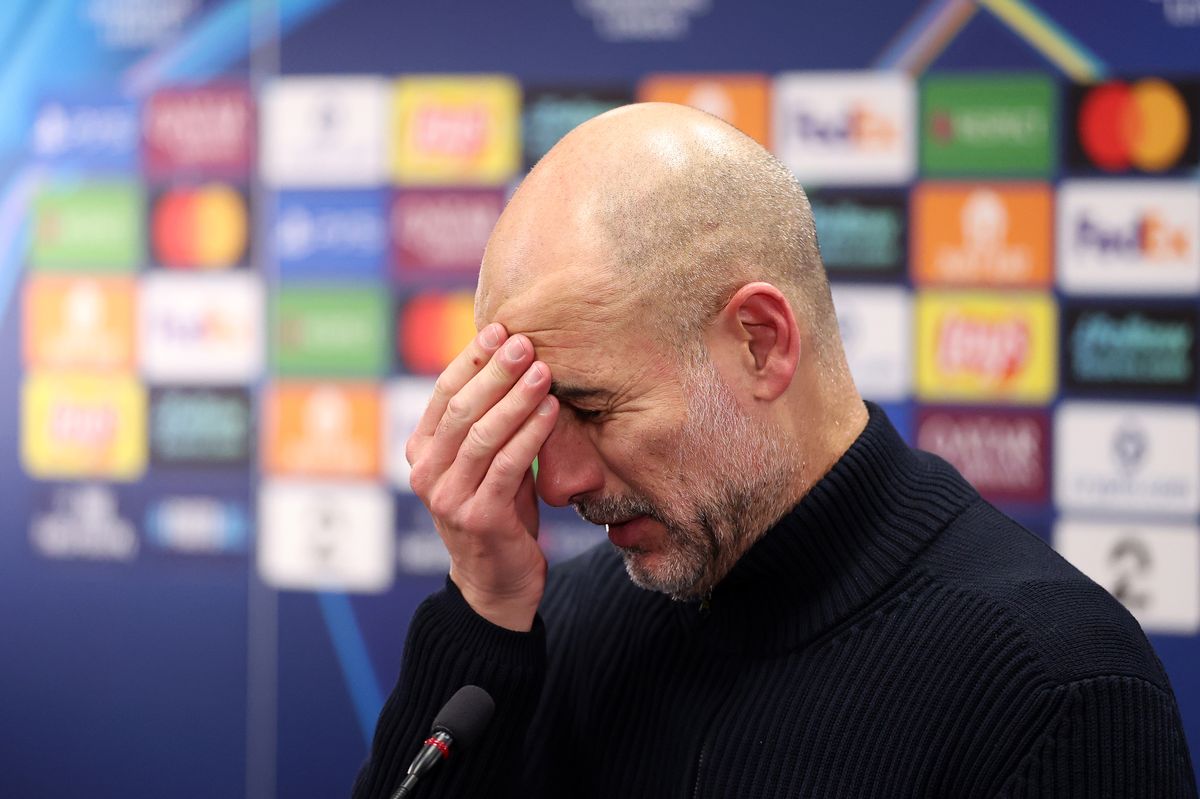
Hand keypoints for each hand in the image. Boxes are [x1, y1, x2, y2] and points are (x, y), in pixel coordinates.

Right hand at [406, 323, 558, 631]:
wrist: (497, 583)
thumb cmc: (498, 511)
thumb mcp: (486, 462)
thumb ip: (487, 422)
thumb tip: (513, 359)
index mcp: (420, 452)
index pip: (443, 393)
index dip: (471, 359)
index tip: (499, 329)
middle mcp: (426, 473)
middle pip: (461, 408)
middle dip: (494, 371)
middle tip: (524, 343)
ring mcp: (448, 497)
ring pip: (482, 435)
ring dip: (515, 399)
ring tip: (543, 372)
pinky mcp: (478, 517)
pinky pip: (507, 466)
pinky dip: (530, 434)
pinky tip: (552, 411)